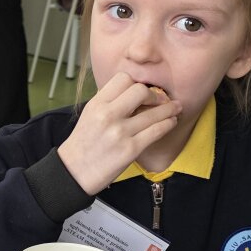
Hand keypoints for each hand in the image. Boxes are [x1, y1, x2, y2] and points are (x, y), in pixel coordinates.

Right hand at [57, 73, 180, 194]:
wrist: (74, 172)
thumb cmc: (83, 144)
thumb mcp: (89, 115)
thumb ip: (108, 102)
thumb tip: (133, 92)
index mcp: (96, 104)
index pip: (123, 79)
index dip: (136, 83)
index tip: (142, 92)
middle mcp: (108, 115)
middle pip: (140, 91)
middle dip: (154, 95)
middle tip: (160, 100)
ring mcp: (120, 132)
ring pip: (154, 112)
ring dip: (169, 109)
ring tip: (175, 108)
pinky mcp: (130, 149)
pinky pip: (156, 131)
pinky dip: (168, 124)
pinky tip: (171, 122)